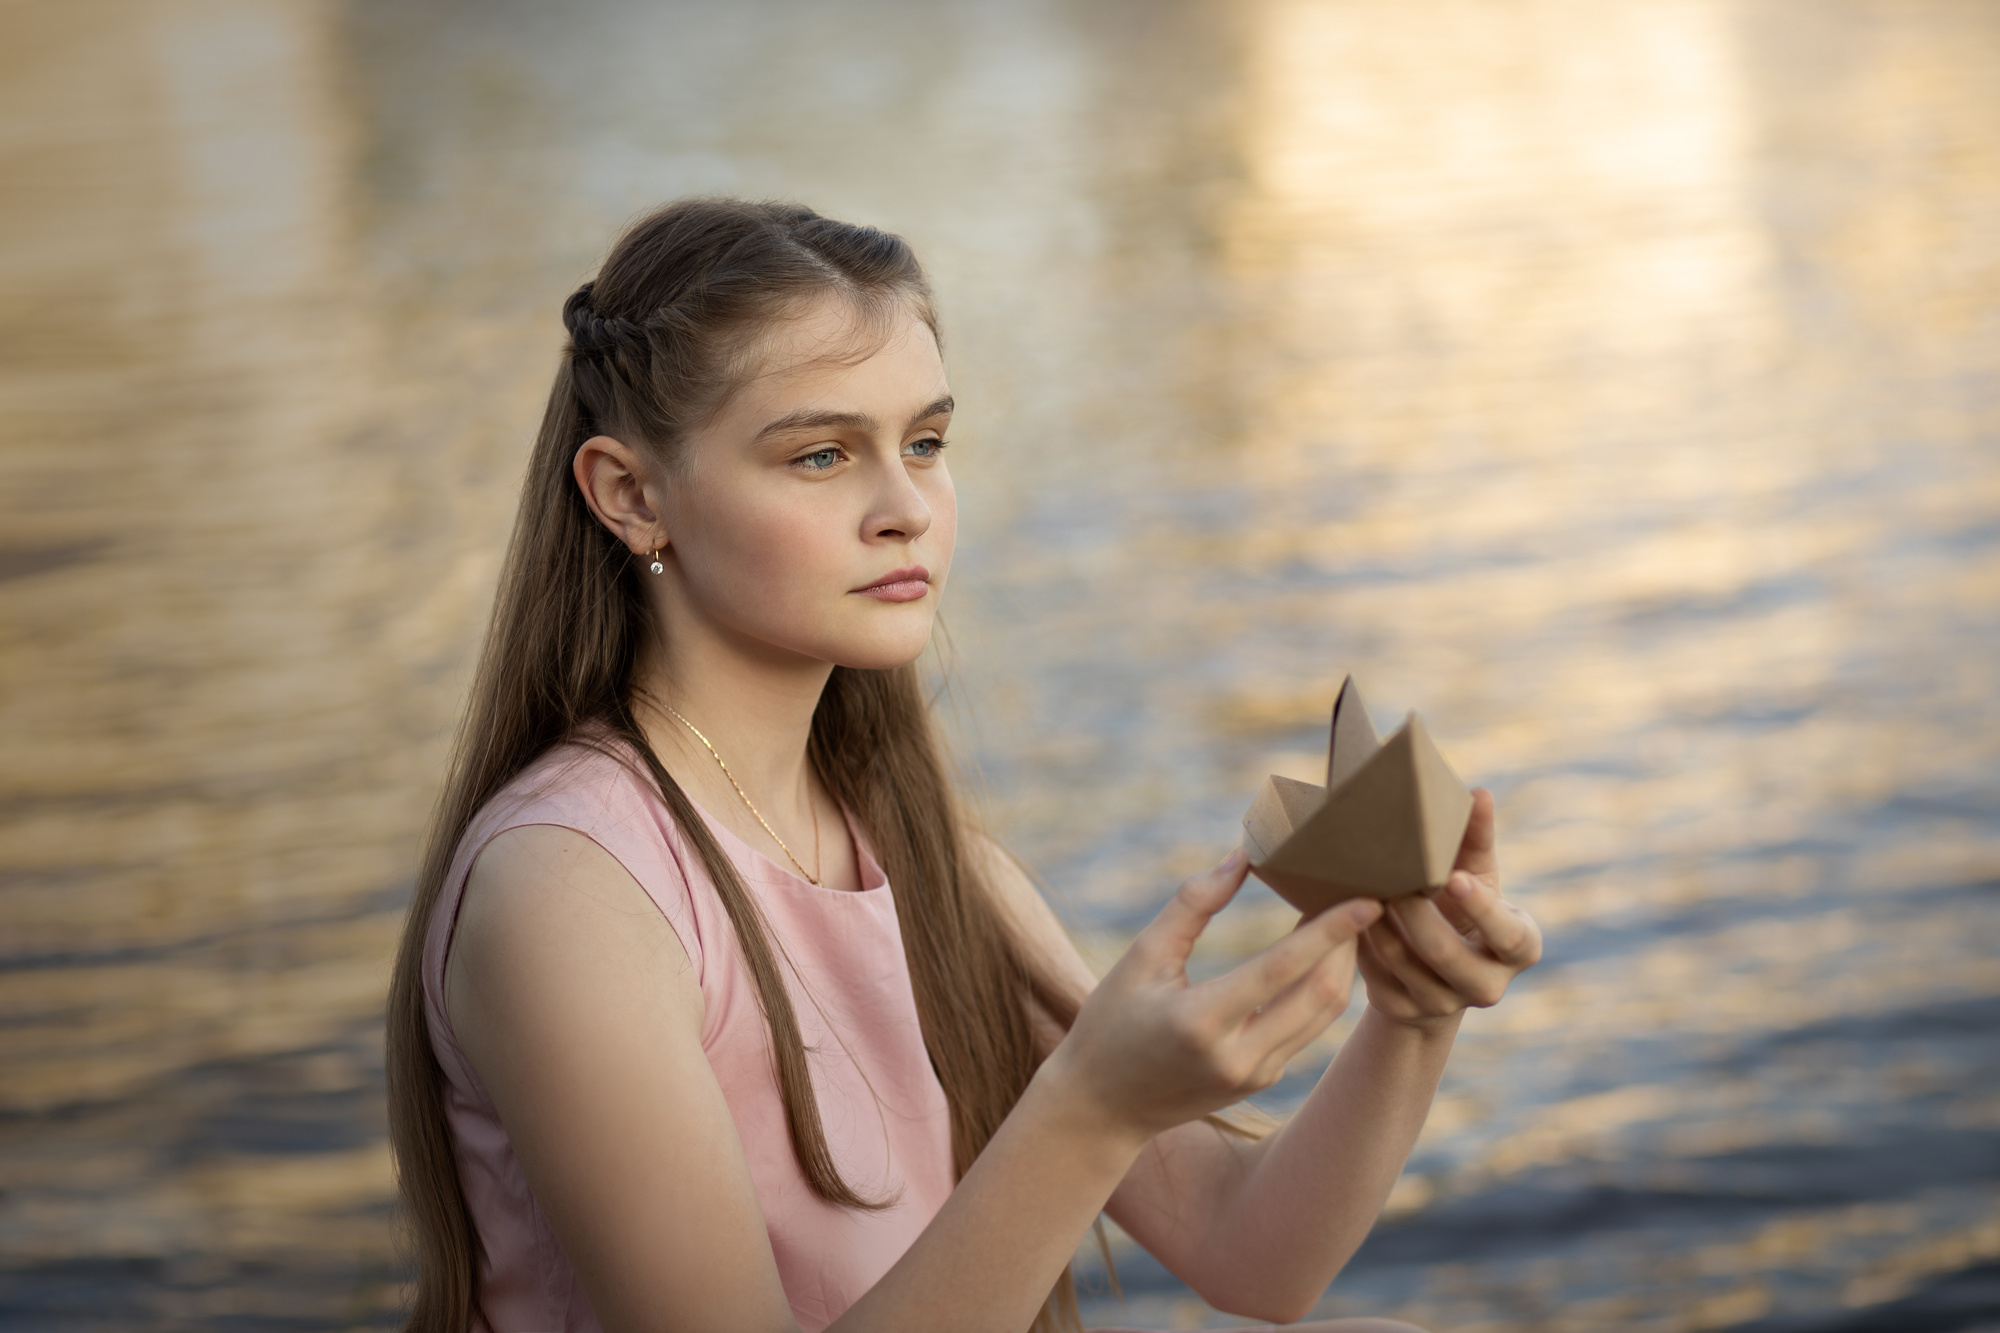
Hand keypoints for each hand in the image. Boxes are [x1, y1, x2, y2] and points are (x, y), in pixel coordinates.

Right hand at [1043, 849, 1382, 1142]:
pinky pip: (1309, 1028)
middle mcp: (1238, 1056)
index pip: (1282, 969)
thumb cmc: (1113, 1022)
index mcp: (1202, 1022)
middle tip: (1362, 896)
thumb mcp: (1141, 957)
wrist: (1103, 1107)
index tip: (1367, 898)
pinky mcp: (1263, 1079)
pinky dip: (1323, 988)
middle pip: (1321, 995)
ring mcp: (1256, 1074)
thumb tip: (1242, 857)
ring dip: (1343, 966)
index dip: (1329, 931)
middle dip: (1349, 944)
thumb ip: (1192, 905)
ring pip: (1325, 1015)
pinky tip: (1323, 955)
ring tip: (1350, 920)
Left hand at [1356, 788, 1540, 1030]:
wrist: (1432, 964)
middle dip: (1415, 914)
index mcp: (1518, 947)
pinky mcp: (1404, 1009)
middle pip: (1446, 953)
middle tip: (1390, 878)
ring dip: (1379, 925)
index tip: (1454, 878)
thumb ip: (1475, 837)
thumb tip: (1479, 793)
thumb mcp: (1474, 873)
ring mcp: (1444, 1003)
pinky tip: (1345, 914)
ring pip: (1405, 964)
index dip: (1483, 909)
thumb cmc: (1459, 904)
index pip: (1508, 934)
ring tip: (1360, 889)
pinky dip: (1360, 943)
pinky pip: (1376, 976)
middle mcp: (1488, 985)